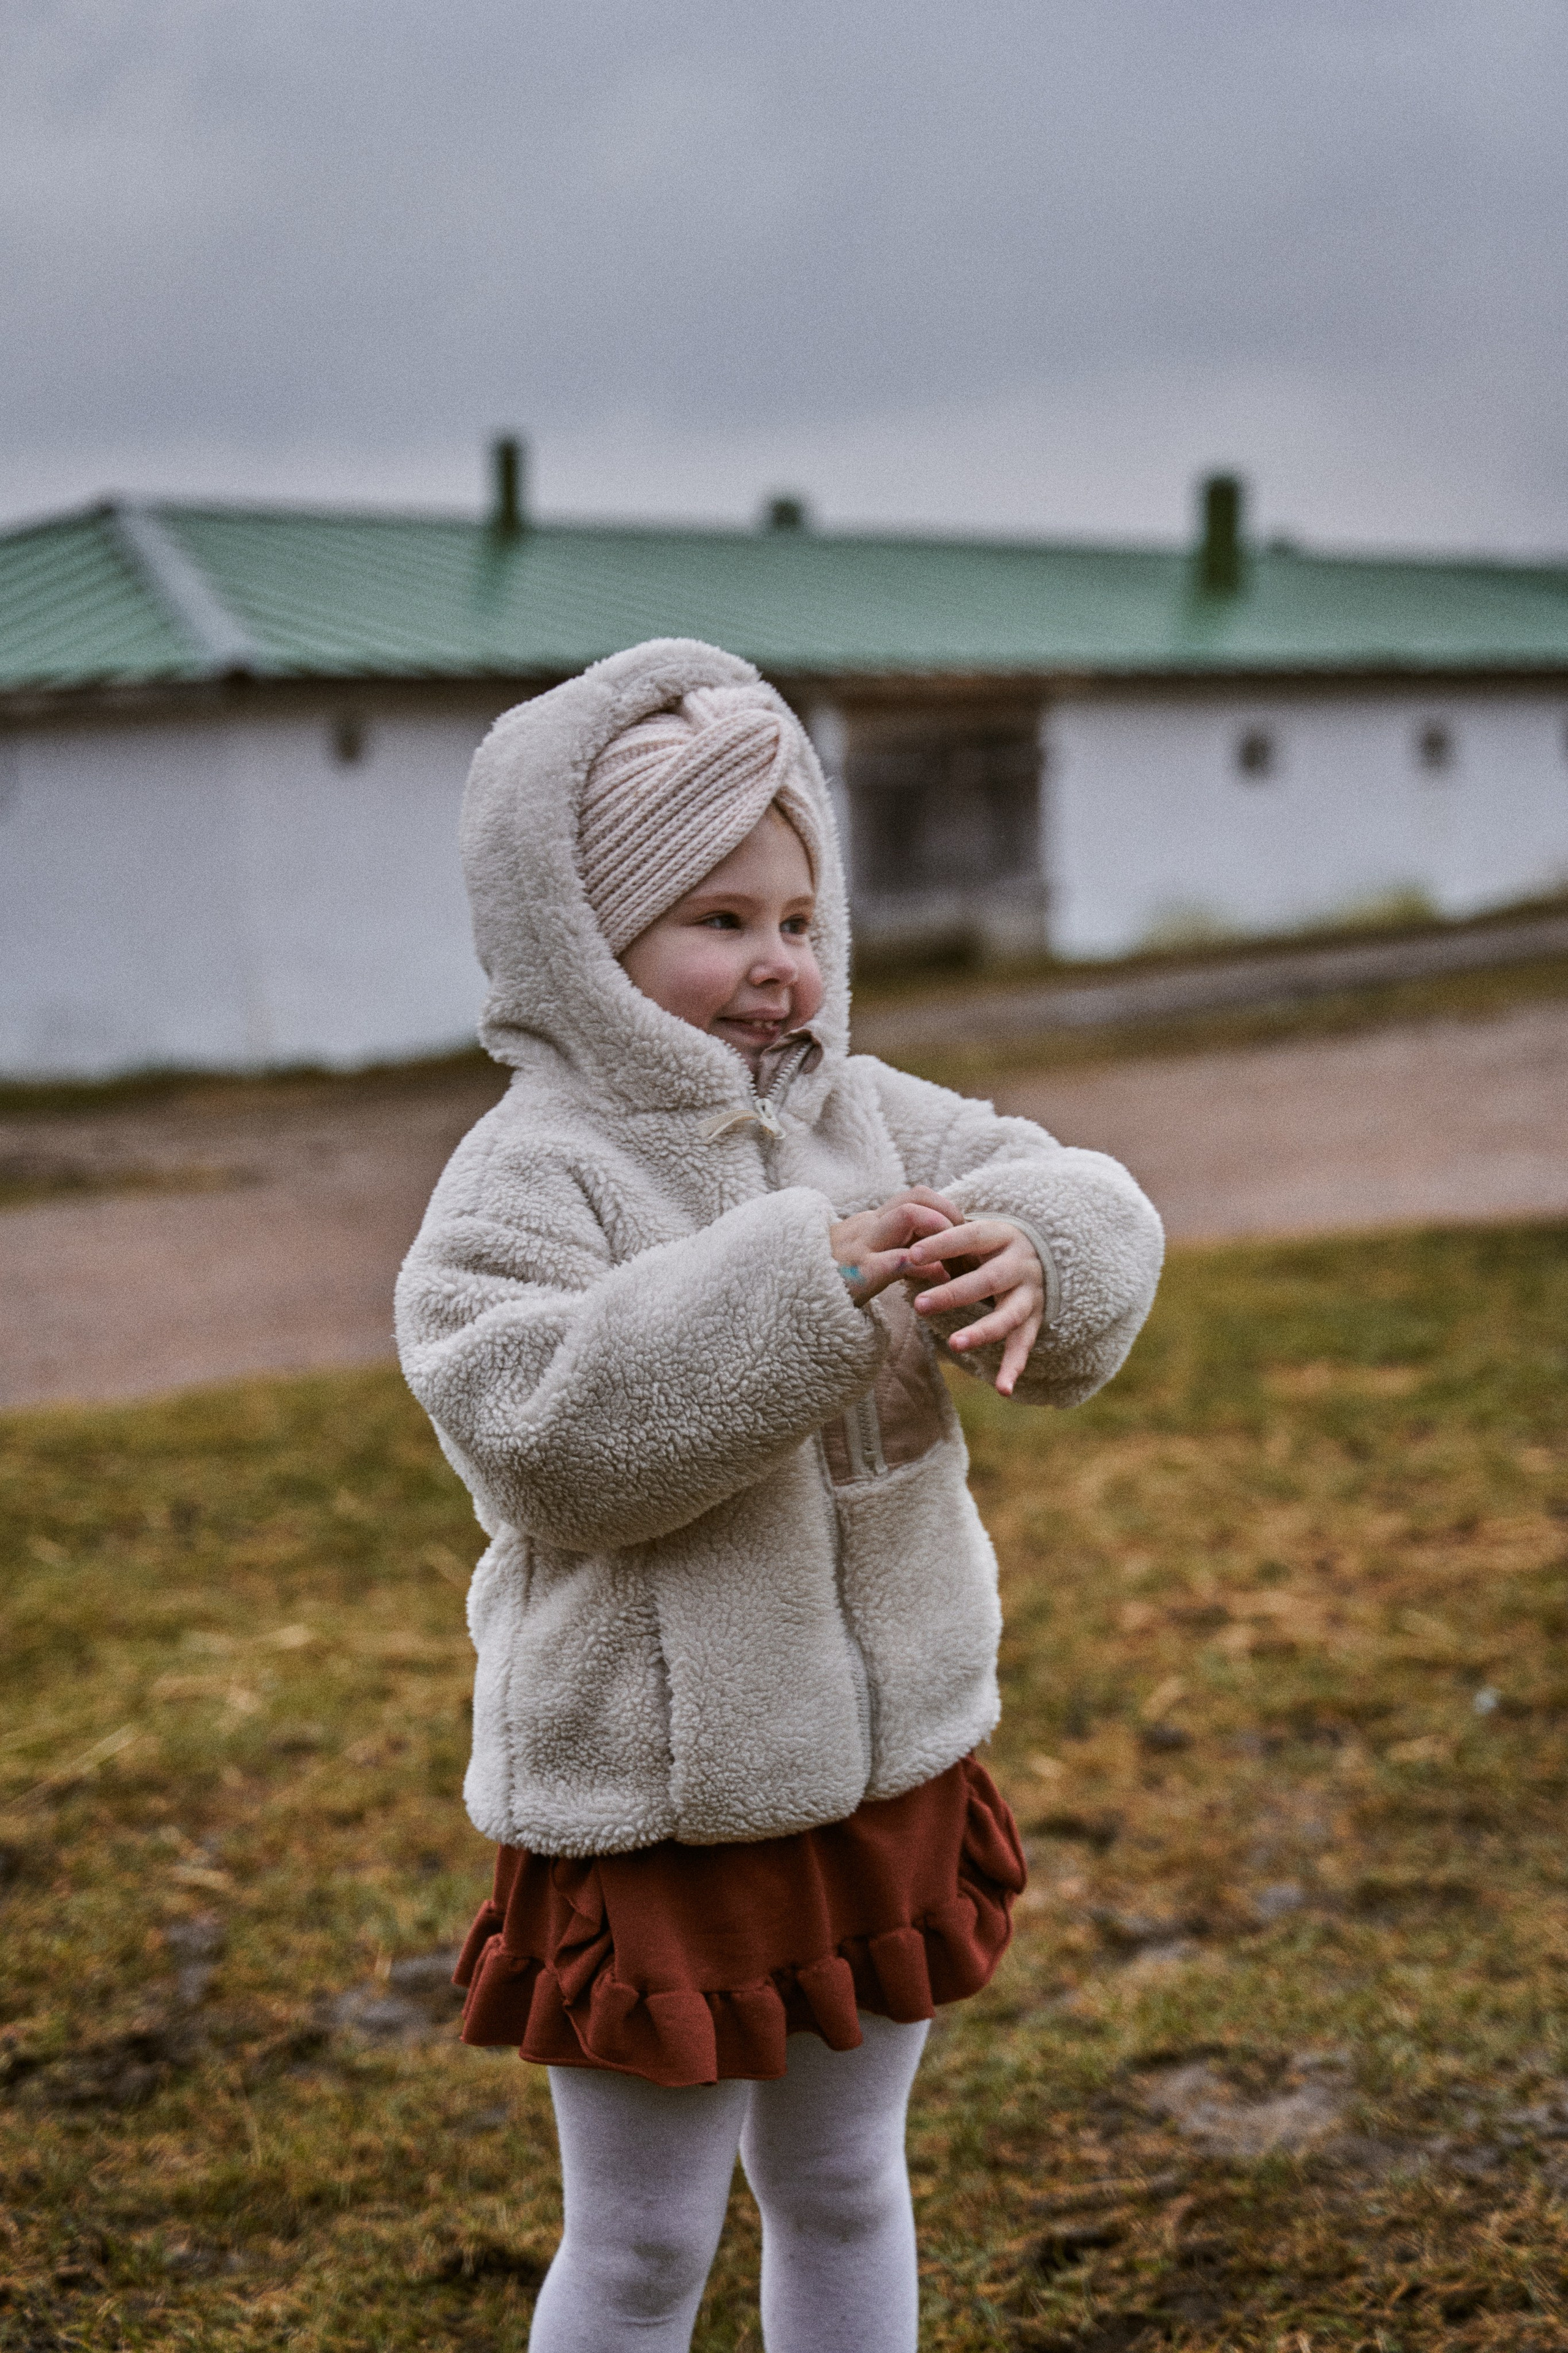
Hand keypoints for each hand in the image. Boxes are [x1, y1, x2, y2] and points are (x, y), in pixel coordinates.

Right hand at [829, 1187, 960, 1305]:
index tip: (960, 1236)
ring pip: (908, 1215)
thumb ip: (894, 1254)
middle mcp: (866, 1227)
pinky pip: (892, 1260)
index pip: (914, 1197)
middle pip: (917, 1196)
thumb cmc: (828, 1285)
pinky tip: (937, 1277)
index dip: (943, 1210)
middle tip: (966, 1242)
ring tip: (954, 1258)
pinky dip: (918, 1264)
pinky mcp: (855, 1274)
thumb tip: (936, 1262)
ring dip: (939, 1231)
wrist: (784, 1297)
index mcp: (869, 1224)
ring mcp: (859, 1247)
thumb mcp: (862, 1262)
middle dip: (949, 1213)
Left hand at [903, 1219, 1044, 1396]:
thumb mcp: (972, 1236)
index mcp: (1001, 1235)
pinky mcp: (1035, 1319)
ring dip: (981, 1332)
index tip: (912, 1255)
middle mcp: (1020, 1264)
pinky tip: (1003, 1390)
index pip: (971, 1236)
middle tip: (919, 1305)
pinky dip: (1013, 1367)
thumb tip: (901, 1247)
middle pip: (989, 1280)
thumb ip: (944, 1241)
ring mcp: (1030, 1294)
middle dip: (953, 1294)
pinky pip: (1024, 1345)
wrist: (1040, 1252)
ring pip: (1008, 1316)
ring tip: (954, 1345)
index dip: (942, 1245)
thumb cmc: (989, 1245)